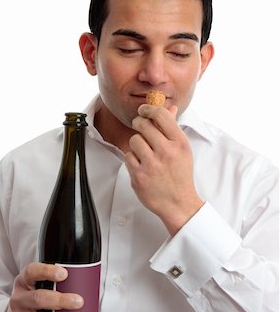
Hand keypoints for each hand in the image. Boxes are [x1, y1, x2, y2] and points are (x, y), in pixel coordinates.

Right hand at [5, 262, 84, 311]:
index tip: (64, 274)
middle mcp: (19, 300)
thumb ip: (54, 280)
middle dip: (61, 301)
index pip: (32, 272)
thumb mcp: (37, 282)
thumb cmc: (32, 296)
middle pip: (38, 299)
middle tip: (79, 302)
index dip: (47, 271)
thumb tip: (86, 277)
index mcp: (23, 282)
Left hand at [125, 104, 203, 234]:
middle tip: (139, 127)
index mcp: (179, 143)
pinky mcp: (139, 176)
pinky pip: (128, 156)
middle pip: (143, 125)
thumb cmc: (180, 175)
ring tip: (144, 152)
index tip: (143, 110)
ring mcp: (151, 165)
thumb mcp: (183, 150)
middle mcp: (166, 152)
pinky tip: (141, 165)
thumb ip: (174, 128)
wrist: (178, 203)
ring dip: (136, 144)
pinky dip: (132, 159)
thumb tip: (171, 108)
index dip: (148, 109)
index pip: (161, 115)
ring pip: (133, 140)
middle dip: (138, 124)